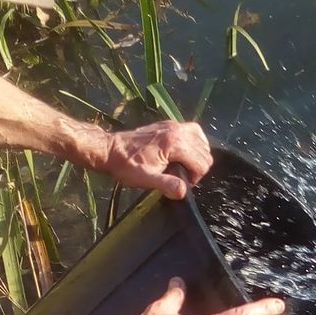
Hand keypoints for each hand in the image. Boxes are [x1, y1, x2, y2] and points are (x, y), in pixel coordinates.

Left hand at [97, 120, 212, 198]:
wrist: (110, 150)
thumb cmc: (127, 166)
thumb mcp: (146, 179)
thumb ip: (167, 185)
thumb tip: (184, 191)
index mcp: (174, 143)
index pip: (201, 163)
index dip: (195, 177)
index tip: (180, 182)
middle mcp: (178, 130)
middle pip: (205, 152)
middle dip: (197, 167)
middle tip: (180, 176)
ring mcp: (174, 124)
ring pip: (202, 141)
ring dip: (197, 156)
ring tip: (182, 166)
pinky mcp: (170, 124)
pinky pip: (193, 132)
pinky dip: (194, 144)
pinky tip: (183, 153)